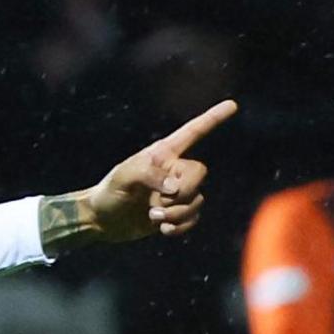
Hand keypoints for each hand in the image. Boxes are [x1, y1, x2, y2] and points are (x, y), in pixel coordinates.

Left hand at [85, 100, 236, 240]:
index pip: (192, 133)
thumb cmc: (110, 192)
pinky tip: (162, 229)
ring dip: (176, 213)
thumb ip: (150, 174)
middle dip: (182, 192)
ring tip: (152, 215)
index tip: (232, 105)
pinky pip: (193, 218)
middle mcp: (174, 170)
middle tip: (156, 202)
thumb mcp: (124, 176)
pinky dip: (179, 226)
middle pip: (199, 173)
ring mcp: (176, 192)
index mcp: (163, 154)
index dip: (213, 119)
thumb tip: (175, 188)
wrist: (102, 220)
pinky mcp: (176, 213)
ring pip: (197, 200)